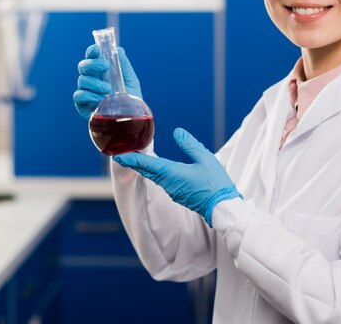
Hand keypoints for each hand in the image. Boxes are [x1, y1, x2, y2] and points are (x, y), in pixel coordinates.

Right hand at [73, 44, 142, 118]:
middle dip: (93, 64)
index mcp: (101, 72)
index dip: (92, 51)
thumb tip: (118, 50)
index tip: (96, 49)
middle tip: (105, 67)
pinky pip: (79, 95)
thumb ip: (124, 65)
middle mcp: (91, 80)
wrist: (131, 120)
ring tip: (107, 89)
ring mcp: (86, 92)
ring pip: (81, 80)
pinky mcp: (82, 105)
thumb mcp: (131, 80)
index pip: (92, 57)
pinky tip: (99, 99)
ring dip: (94, 82)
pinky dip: (88, 95)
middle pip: (83, 66)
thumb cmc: (131, 99)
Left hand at [113, 128, 241, 226]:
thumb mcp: (205, 159)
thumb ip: (190, 145)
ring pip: (155, 176)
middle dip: (135, 162)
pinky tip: (158, 168)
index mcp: (172, 173)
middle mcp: (168, 183)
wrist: (223, 209)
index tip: (117, 156)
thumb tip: (177, 132)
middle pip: (147, 171)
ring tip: (137, 158)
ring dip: (145, 167)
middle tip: (123, 155)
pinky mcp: (179, 194)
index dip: (131, 159)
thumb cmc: (215, 183)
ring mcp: (173, 191)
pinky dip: (155, 173)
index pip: (146, 164)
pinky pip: (163, 181)